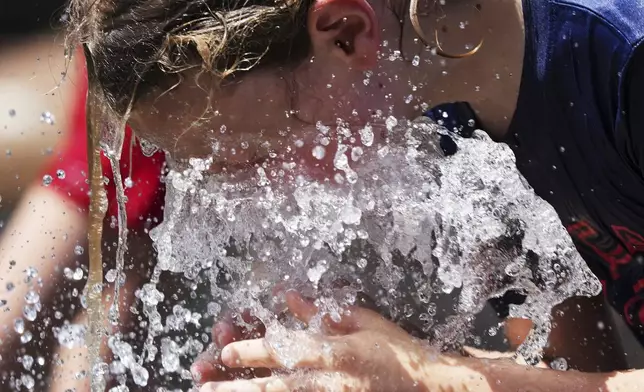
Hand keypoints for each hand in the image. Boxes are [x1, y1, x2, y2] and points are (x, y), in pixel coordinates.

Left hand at [199, 291, 491, 391]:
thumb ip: (322, 312)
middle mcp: (332, 383)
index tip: (224, 352)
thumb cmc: (398, 351)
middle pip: (276, 389)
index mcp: (337, 354)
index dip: (252, 352)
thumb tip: (288, 296)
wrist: (431, 388)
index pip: (286, 351)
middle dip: (237, 390)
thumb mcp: (363, 322)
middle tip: (204, 390)